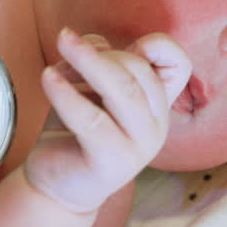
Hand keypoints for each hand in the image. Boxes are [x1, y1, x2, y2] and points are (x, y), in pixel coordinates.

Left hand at [25, 28, 191, 212]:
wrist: (57, 187)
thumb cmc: (74, 132)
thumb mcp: (89, 89)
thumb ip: (100, 62)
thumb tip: (94, 43)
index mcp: (157, 104)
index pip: (178, 65)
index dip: (158, 45)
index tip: (113, 43)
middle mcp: (156, 125)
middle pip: (140, 71)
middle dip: (101, 51)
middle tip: (66, 39)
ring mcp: (140, 146)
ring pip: (122, 91)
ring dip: (88, 60)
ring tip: (62, 44)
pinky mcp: (113, 164)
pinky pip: (92, 121)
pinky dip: (66, 93)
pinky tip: (48, 77)